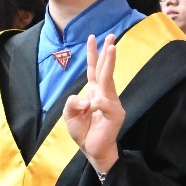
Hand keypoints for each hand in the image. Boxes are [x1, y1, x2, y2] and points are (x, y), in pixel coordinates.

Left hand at [63, 33, 122, 174]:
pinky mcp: (116, 114)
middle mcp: (104, 94)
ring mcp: (112, 103)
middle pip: (104, 69)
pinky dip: (97, 104)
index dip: (93, 54)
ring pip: (108, 79)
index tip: (92, 38)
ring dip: (109, 63)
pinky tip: (92, 108)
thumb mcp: (69, 115)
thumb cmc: (83, 131)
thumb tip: (83, 99)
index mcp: (94, 92)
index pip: (93, 70)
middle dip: (107, 52)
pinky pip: (105, 103)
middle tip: (111, 36)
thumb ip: (71, 104)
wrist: (92, 150)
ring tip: (112, 48)